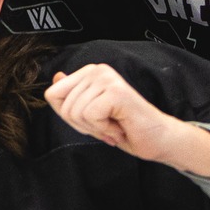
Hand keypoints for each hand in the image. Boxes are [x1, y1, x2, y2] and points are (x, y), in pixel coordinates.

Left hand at [45, 63, 209, 182]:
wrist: (157, 140)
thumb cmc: (124, 128)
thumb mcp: (90, 113)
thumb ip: (73, 95)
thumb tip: (56, 77)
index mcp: (89, 73)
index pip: (52, 95)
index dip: (68, 116)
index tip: (92, 120)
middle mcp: (97, 70)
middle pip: (62, 105)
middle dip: (82, 125)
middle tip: (106, 125)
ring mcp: (107, 79)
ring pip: (75, 112)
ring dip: (95, 128)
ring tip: (114, 125)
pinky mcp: (116, 91)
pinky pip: (90, 115)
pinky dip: (104, 129)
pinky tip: (119, 126)